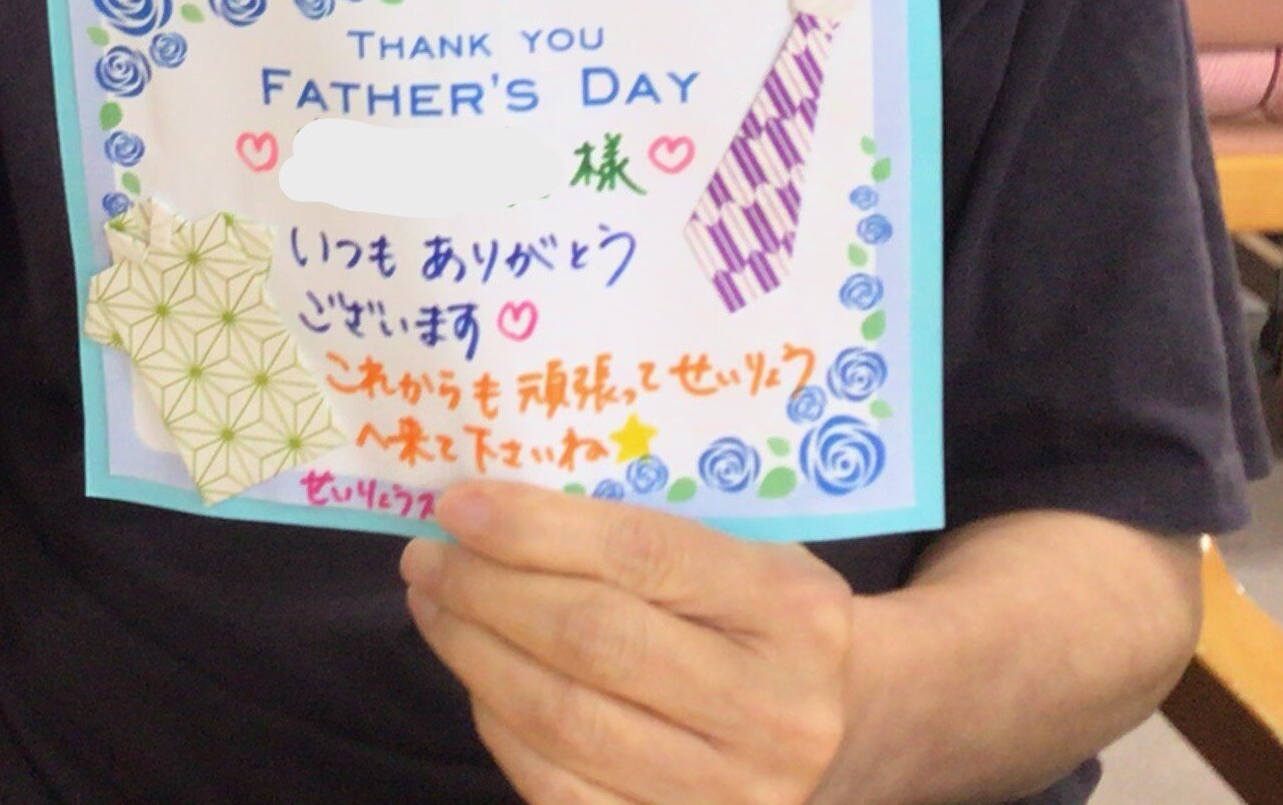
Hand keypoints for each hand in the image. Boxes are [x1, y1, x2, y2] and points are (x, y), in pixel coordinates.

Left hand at [400, 481, 853, 804]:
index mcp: (790, 612)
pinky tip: (476, 680)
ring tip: (435, 606)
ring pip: (564, 720)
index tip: (458, 505)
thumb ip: (643, 533)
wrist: (854, 728)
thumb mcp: (749, 553)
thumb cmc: (770, 621)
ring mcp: (733, 797)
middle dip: (487, 591)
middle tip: (428, 556)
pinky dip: (501, 728)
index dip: (536, 530)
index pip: (642, 558)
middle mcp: (772, 713)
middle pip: (592, 641)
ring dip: (475, 655)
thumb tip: (493, 510)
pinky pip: (561, 792)